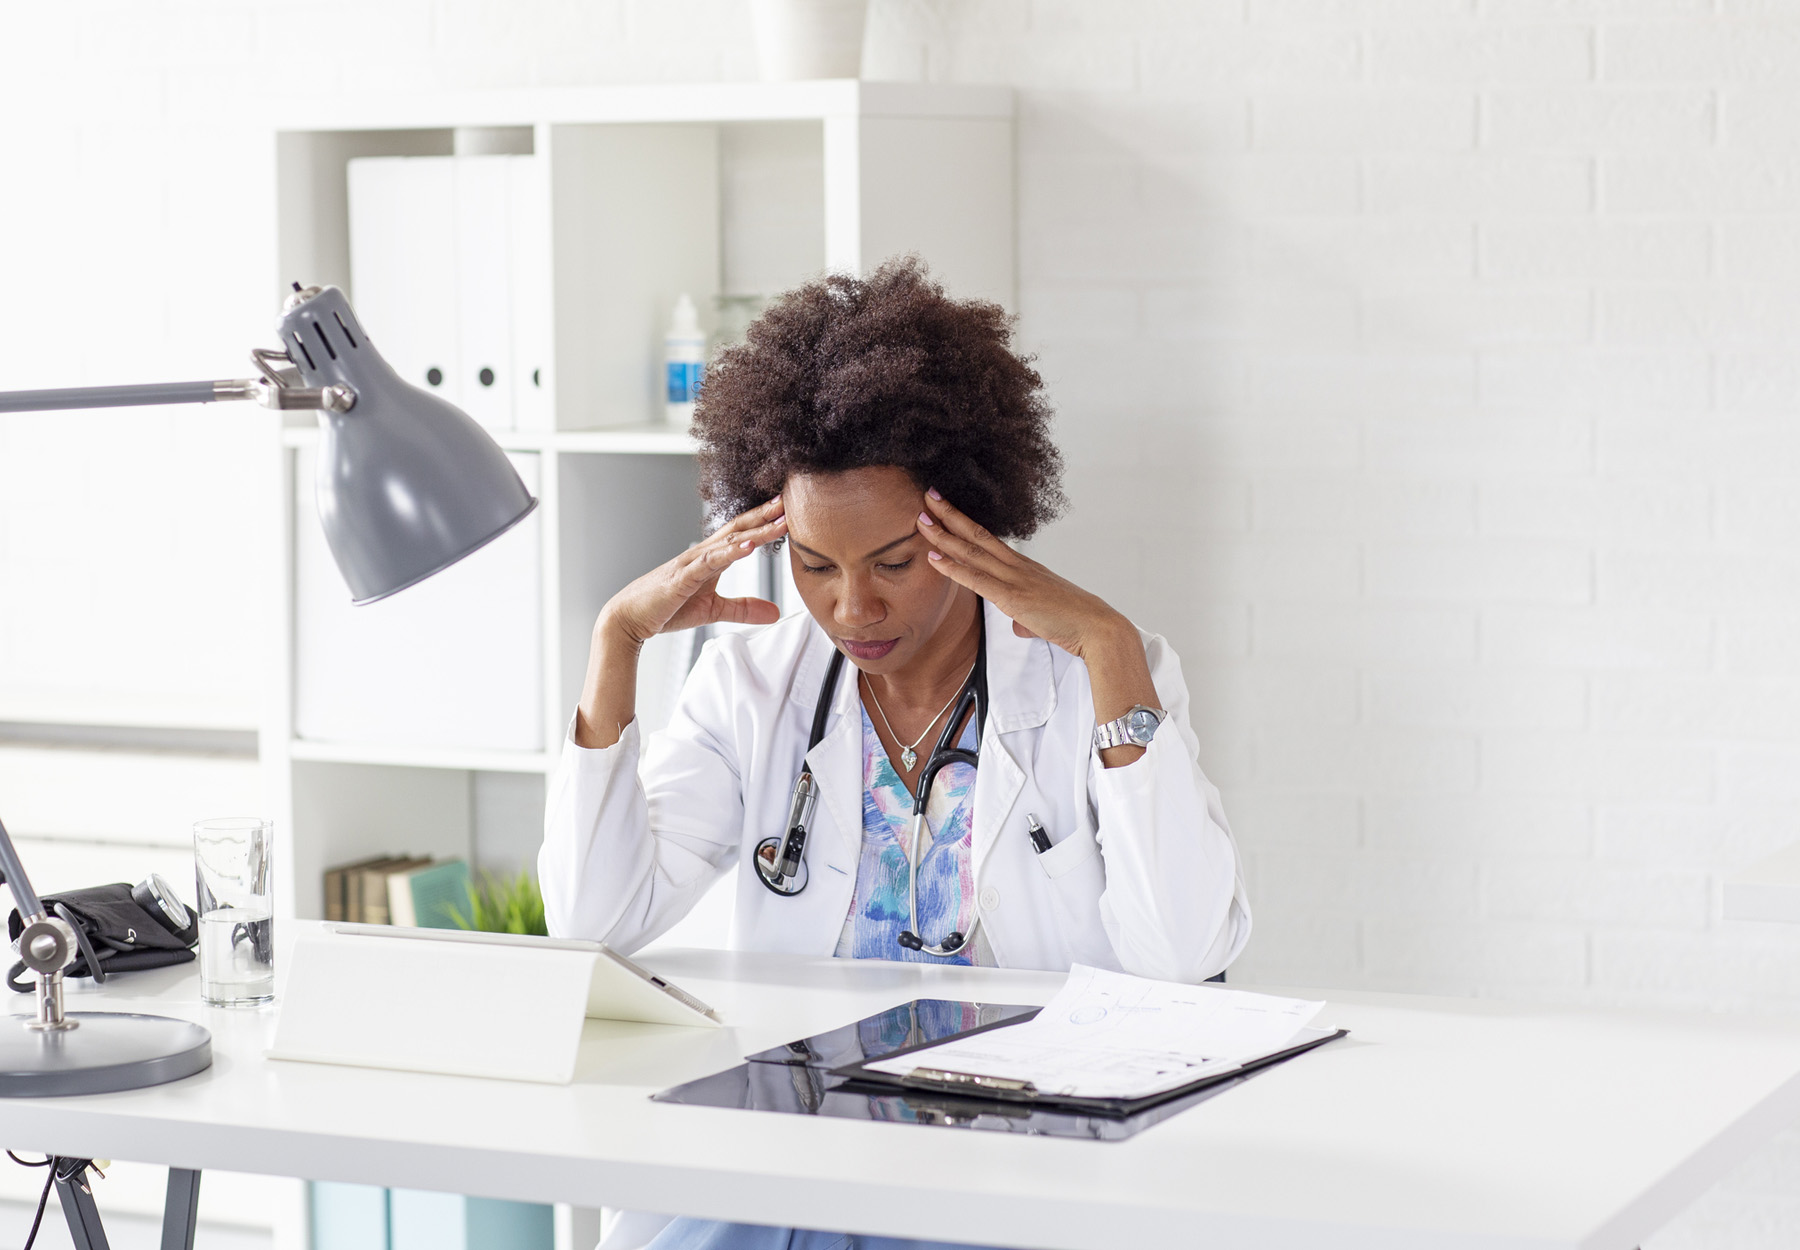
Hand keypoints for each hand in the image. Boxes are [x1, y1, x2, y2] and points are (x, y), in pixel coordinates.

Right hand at [600, 496, 786, 646]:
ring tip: (780, 520)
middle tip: (789, 499)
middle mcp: (701, 553)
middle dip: (764, 514)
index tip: (787, 510)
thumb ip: (744, 609)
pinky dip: (730, 553)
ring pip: (729, 542)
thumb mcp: (713, 610)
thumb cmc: (666, 609)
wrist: (629, 619)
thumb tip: (774, 613)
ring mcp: (691, 563)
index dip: (763, 521)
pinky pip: (710, 562)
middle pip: (738, 528)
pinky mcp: (683, 577)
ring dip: (756, 531)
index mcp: (709, 558)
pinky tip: (748, 546)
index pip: (741, 533)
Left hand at [915, 490, 1129, 659]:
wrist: (1097, 628)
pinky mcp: (1013, 597)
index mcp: (1026, 568)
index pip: (990, 541)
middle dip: (950, 515)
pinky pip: (976, 579)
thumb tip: (1020, 624)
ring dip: (944, 535)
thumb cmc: (1075, 622)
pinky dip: (952, 567)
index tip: (947, 509)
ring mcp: (1015, 579)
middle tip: (927, 497)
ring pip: (972, 551)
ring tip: (921, 520)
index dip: (967, 524)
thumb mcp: (1045, 617)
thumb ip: (1027, 618)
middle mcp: (1018, 567)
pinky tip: (934, 558)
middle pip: (977, 535)